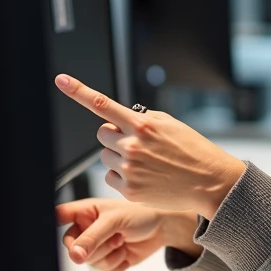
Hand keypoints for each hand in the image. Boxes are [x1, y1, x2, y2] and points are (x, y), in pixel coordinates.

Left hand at [54, 74, 246, 218]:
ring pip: (105, 156)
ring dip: (118, 156)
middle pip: (102, 134)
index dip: (78, 91)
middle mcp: (132, 146)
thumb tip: (120, 118)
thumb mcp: (170, 123)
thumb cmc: (192, 150)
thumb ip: (142, 118)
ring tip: (145, 162)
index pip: (102, 104)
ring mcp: (129, 169)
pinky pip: (110, 177)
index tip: (61, 80)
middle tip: (136, 143)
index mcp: (142, 125)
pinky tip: (143, 176)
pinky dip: (121, 176)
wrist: (209, 181)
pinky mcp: (129, 190)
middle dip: (114, 136)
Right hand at [57, 198, 201, 270]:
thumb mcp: (115, 221)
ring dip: (110, 255)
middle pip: (73, 248)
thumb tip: (75, 255)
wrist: (163, 227)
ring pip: (90, 263)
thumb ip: (93, 237)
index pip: (59, 216)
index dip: (53, 224)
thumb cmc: (140, 214)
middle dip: (96, 247)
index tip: (63, 233)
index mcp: (84, 212)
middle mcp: (87, 229)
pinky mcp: (108, 260)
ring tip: (122, 240)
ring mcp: (97, 246)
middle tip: (114, 237)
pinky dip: (117, 264)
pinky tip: (126, 251)